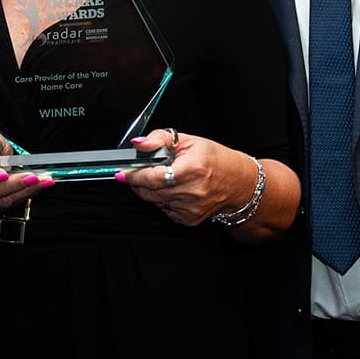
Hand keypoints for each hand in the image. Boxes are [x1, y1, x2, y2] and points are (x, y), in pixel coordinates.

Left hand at [115, 129, 254, 225]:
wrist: (238, 183)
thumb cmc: (215, 159)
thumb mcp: (188, 140)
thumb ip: (158, 139)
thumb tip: (137, 144)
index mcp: (192, 169)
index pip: (152, 177)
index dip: (133, 175)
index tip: (122, 173)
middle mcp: (192, 191)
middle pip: (149, 191)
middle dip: (139, 181)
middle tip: (140, 172)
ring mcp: (190, 208)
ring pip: (154, 201)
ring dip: (153, 190)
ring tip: (167, 178)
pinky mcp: (189, 219)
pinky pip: (164, 209)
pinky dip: (164, 199)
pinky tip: (177, 190)